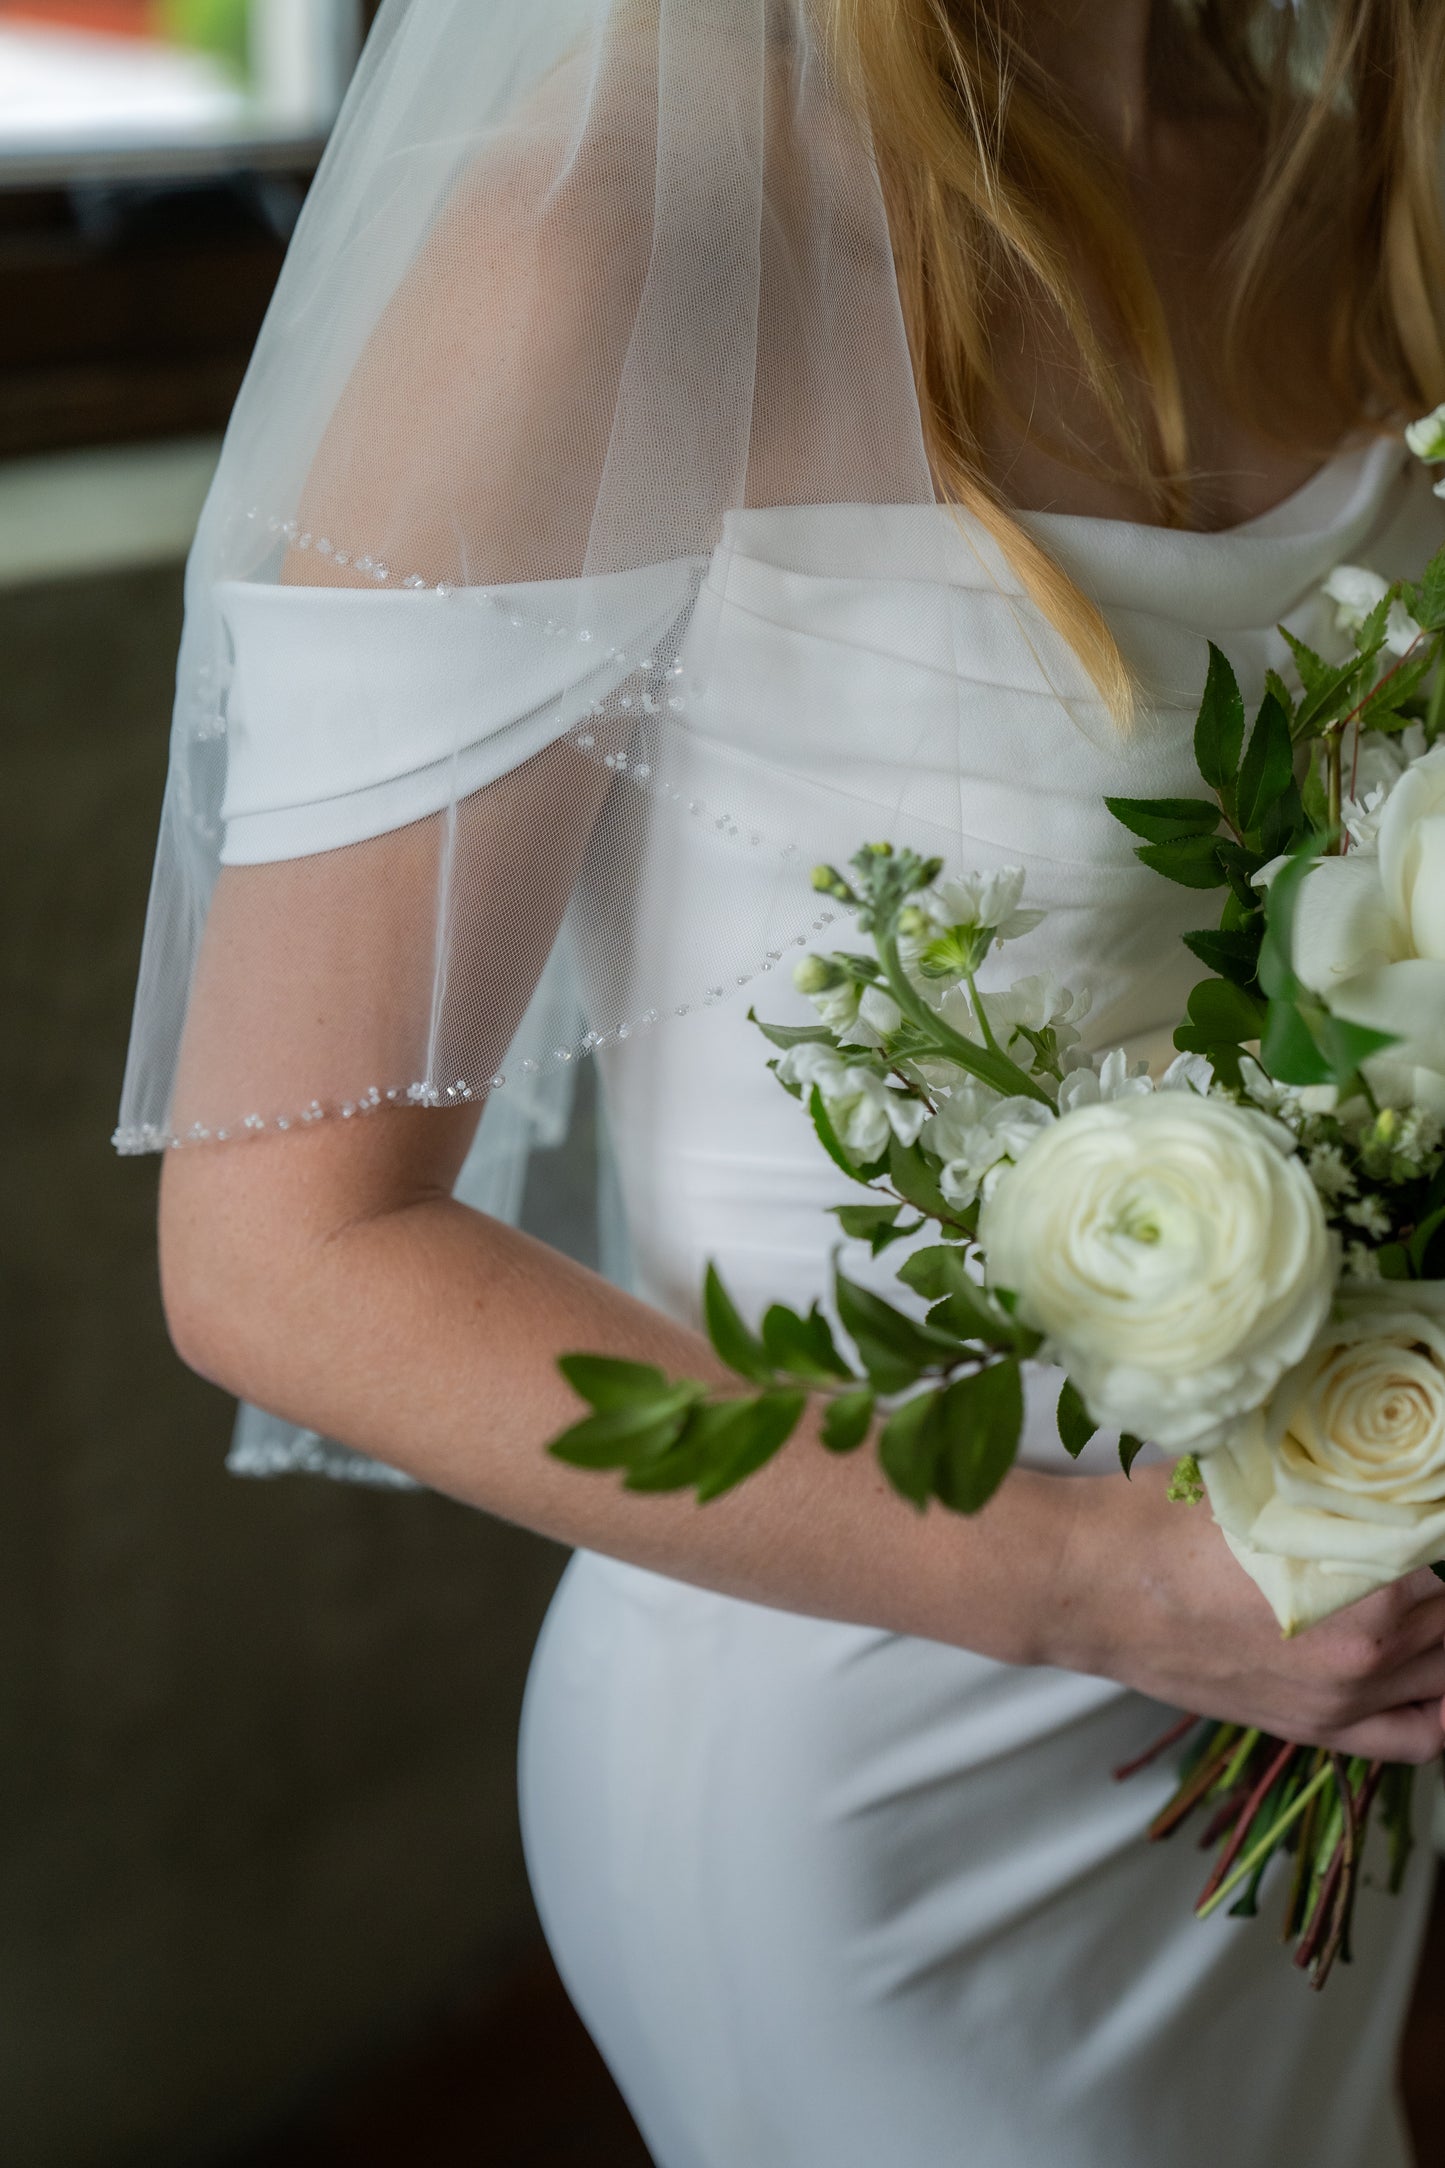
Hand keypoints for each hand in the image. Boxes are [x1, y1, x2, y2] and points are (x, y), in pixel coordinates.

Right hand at [1059, 1464, 1444, 1764]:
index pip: (1437, 1543)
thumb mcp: (1256, 1474)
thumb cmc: (1158, 1522)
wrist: (1086, 1585)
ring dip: (1439, 1629)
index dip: (1423, 1519)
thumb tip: (1369, 1458)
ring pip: (1443, 1668)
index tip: (1406, 1502)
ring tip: (1410, 1594)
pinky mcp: (1314, 1726)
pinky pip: (1417, 1735)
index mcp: (1364, 1576)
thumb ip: (1329, 1477)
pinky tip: (1431, 1671)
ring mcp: (1342, 1697)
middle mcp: (1367, 1646)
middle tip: (1399, 1540)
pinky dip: (1441, 1706)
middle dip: (1433, 1576)